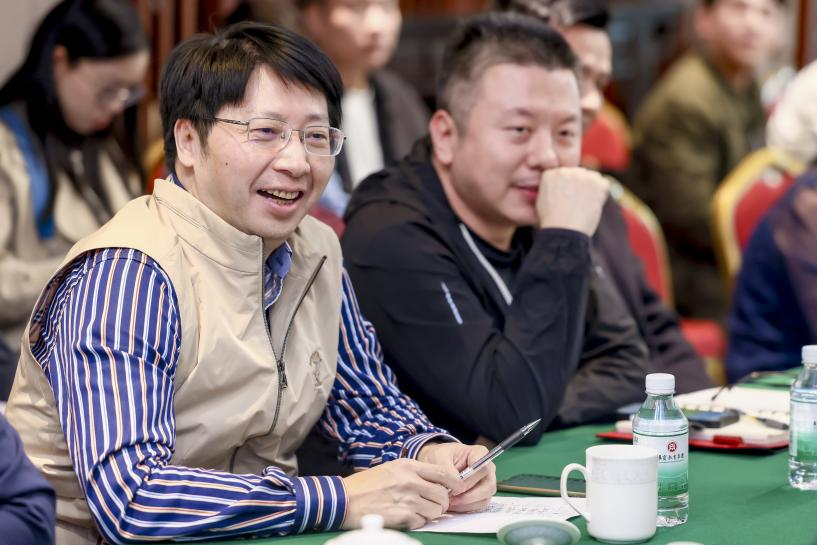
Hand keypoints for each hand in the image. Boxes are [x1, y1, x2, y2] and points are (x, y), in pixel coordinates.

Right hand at [341, 458, 461, 529]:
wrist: (344, 499)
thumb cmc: (367, 485)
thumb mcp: (392, 469)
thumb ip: (414, 473)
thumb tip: (437, 483)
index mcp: (409, 466)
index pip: (444, 473)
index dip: (455, 483)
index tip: (456, 489)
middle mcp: (411, 480)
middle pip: (443, 495)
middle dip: (442, 503)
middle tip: (433, 504)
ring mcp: (407, 499)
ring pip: (435, 510)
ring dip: (430, 514)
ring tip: (416, 511)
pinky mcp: (402, 516)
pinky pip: (422, 522)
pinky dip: (417, 522)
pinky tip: (405, 517)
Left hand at [417, 442, 495, 512]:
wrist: (434, 464)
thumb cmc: (438, 456)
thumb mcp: (438, 457)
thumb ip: (447, 469)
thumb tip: (458, 486)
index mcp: (479, 453)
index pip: (483, 467)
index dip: (470, 480)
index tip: (454, 487)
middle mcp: (487, 468)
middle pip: (488, 486)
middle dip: (469, 496)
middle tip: (450, 499)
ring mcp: (486, 483)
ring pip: (484, 498)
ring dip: (466, 504)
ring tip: (449, 502)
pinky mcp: (482, 495)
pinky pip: (479, 506)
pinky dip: (465, 508)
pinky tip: (452, 505)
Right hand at [536, 167, 608, 235]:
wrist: (564, 231)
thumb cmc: (552, 222)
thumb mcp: (542, 202)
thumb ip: (551, 189)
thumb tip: (561, 188)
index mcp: (550, 174)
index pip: (564, 174)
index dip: (567, 187)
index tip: (566, 198)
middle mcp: (566, 171)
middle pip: (578, 173)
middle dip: (580, 185)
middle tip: (577, 204)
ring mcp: (582, 175)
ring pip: (592, 177)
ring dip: (591, 188)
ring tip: (584, 205)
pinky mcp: (597, 182)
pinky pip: (604, 184)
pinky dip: (601, 194)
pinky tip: (592, 206)